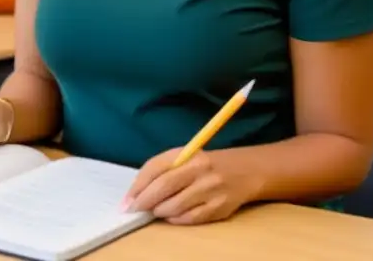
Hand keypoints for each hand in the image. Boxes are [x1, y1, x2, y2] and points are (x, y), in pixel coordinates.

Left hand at [124, 148, 257, 224]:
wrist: (245, 171)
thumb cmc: (206, 165)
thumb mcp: (186, 157)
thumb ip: (163, 169)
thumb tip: (135, 193)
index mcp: (189, 153)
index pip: (156, 167)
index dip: (138, 186)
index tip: (126, 200)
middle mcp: (200, 169)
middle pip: (163, 187)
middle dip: (144, 201)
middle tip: (135, 210)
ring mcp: (211, 189)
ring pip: (174, 206)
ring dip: (160, 212)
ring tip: (157, 210)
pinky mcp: (219, 207)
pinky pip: (189, 219)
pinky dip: (176, 220)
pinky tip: (173, 215)